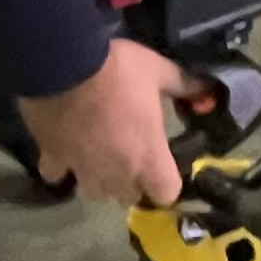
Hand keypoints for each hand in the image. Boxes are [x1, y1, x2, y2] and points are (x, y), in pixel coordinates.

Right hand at [20, 39, 186, 206]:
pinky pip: (57, 174)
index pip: (167, 194)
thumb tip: (207, 90)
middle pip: (129, 196)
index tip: (163, 166)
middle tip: (131, 154)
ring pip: (95, 191)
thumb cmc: (120, 71)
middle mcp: (118, 173)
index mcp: (149, 156)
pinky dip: (61, 167)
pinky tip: (63, 150)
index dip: (166, 183)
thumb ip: (184, 85)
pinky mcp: (54, 158)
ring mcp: (83, 169)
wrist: (67, 64)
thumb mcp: (159, 70)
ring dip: (99, 179)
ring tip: (98, 156)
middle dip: (132, 182)